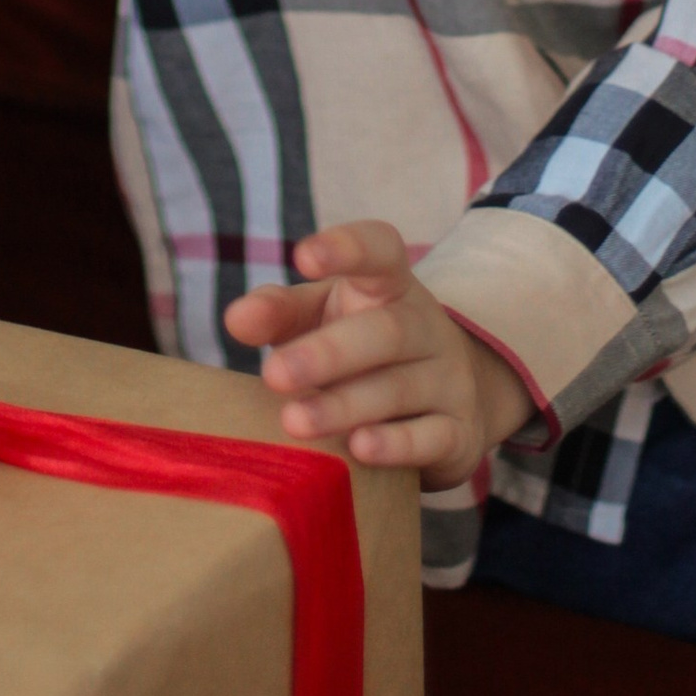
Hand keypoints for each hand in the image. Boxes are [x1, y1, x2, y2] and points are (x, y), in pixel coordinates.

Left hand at [222, 221, 533, 487]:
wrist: (450, 399)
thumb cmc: (362, 348)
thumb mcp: (321, 319)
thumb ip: (279, 313)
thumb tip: (237, 318)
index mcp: (391, 286)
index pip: (381, 251)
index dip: (347, 247)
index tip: (303, 256)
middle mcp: (426, 326)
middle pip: (387, 331)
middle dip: (329, 352)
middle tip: (274, 373)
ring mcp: (448, 379)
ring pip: (400, 388)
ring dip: (345, 405)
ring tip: (294, 421)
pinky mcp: (459, 432)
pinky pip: (432, 436)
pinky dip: (397, 444)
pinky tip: (359, 448)